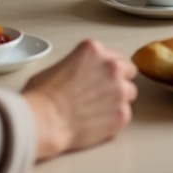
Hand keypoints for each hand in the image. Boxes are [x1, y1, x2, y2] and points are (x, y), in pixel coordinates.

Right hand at [21, 39, 137, 159]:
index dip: (107, 68)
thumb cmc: (43, 96)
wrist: (45, 121)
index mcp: (94, 50)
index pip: (114, 55)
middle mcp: (111, 66)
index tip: (102, 77)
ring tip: (100, 110)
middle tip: (104, 93)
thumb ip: (78, 64)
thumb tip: (79, 74)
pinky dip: (114, 119)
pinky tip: (98, 123)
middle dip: (118, 80)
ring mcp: (119, 89)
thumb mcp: (58, 65)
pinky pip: (125, 114)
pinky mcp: (122, 113)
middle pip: (128, 70)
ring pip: (130, 92)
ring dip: (118, 99)